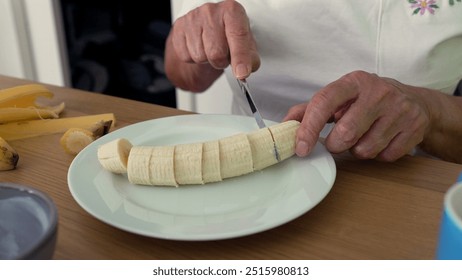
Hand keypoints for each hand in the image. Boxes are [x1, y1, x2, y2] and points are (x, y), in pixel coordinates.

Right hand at [170, 0, 259, 78]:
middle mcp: (211, 11)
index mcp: (232, 11)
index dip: (240, 58)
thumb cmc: (227, 35)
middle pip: (216, 53)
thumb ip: (249, 58)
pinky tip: (199, 48)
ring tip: (210, 49)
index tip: (242, 73)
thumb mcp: (245, 44)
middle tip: (223, 55)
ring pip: (200, 56)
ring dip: (207, 60)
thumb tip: (244, 71)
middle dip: (221, 61)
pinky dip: (193, 58)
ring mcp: (193, 18)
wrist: (204, 29)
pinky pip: (186, 56)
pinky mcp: (179, 28)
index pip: (238, 37)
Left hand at [283, 71, 431, 161]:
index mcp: (353, 82)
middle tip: (338, 141)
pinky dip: (378, 155)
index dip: (309, 128)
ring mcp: (399, 109)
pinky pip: (385, 156)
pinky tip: (381, 139)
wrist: (413, 101)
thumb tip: (284, 124)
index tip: (300, 148)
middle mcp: (378, 92)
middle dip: (335, 145)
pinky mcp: (414, 127)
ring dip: (357, 150)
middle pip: (345, 133)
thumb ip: (310, 109)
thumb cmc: (367, 100)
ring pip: (365, 149)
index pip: (324, 103)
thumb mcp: (340, 97)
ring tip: (363, 136)